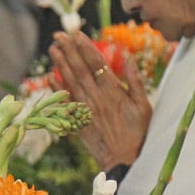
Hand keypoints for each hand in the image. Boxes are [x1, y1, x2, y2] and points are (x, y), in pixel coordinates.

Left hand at [48, 30, 151, 169]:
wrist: (125, 160)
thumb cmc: (139, 132)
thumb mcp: (144, 106)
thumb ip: (135, 80)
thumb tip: (128, 56)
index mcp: (114, 91)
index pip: (97, 63)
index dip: (85, 47)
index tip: (76, 34)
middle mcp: (97, 98)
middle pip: (80, 69)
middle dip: (68, 50)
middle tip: (58, 34)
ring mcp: (86, 109)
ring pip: (71, 82)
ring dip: (60, 64)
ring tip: (52, 48)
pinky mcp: (78, 121)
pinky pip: (65, 102)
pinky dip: (57, 89)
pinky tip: (49, 77)